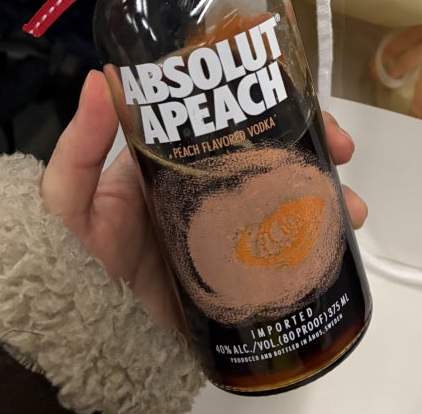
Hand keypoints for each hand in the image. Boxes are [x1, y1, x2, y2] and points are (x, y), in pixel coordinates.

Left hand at [42, 70, 367, 331]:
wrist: (91, 348)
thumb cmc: (75, 264)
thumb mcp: (70, 200)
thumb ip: (81, 144)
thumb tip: (105, 73)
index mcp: (174, 164)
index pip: (229, 119)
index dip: (269, 101)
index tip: (300, 95)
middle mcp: (209, 191)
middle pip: (273, 154)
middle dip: (315, 144)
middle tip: (342, 146)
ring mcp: (231, 233)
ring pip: (291, 200)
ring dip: (328, 195)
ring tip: (351, 207)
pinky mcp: (243, 274)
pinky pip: (289, 251)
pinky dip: (321, 242)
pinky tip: (340, 240)